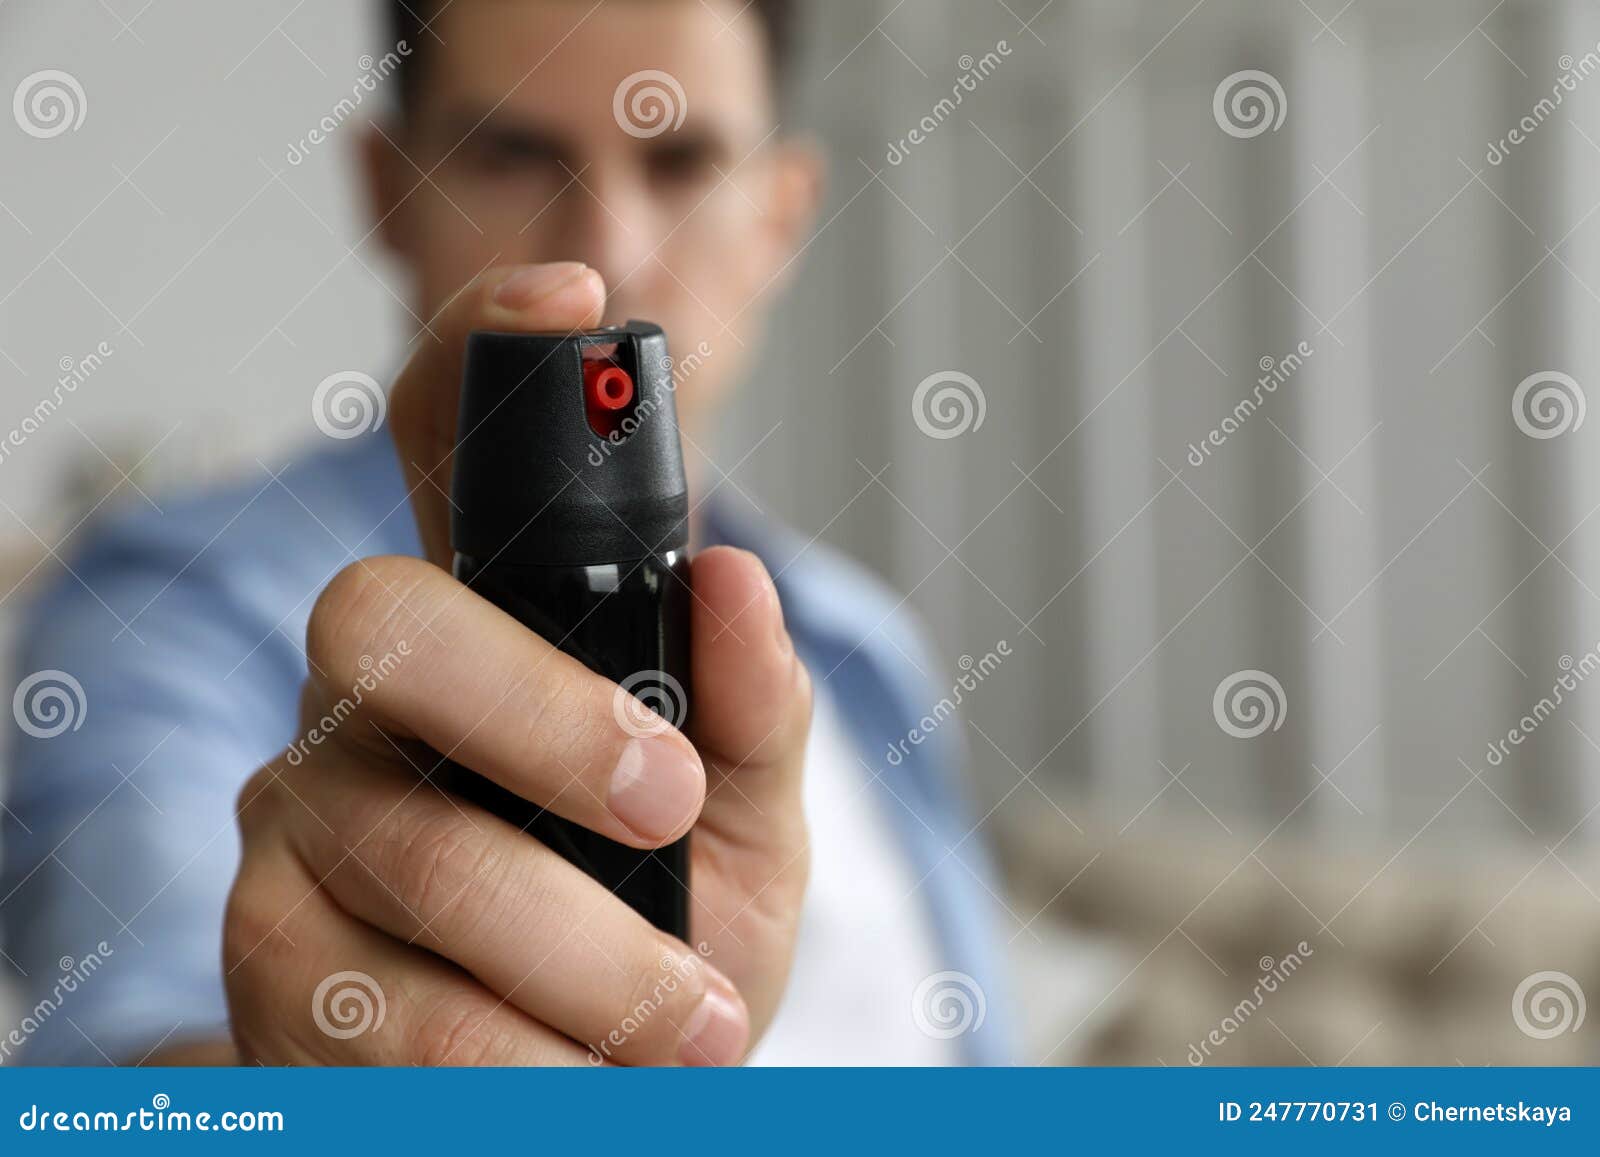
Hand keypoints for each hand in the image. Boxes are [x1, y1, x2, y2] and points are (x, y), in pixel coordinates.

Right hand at [220, 264, 811, 1064]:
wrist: (593, 1102)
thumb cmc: (667, 951)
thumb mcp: (750, 842)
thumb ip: (754, 718)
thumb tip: (734, 576)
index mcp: (496, 643)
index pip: (445, 457)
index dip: (482, 355)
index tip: (574, 299)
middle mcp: (371, 703)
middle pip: (384, 617)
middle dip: (542, 713)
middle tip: (667, 804)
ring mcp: (300, 820)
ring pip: (405, 837)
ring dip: (578, 949)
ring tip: (686, 1021)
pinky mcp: (269, 956)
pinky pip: (370, 996)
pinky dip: (510, 1054)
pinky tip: (578, 1076)